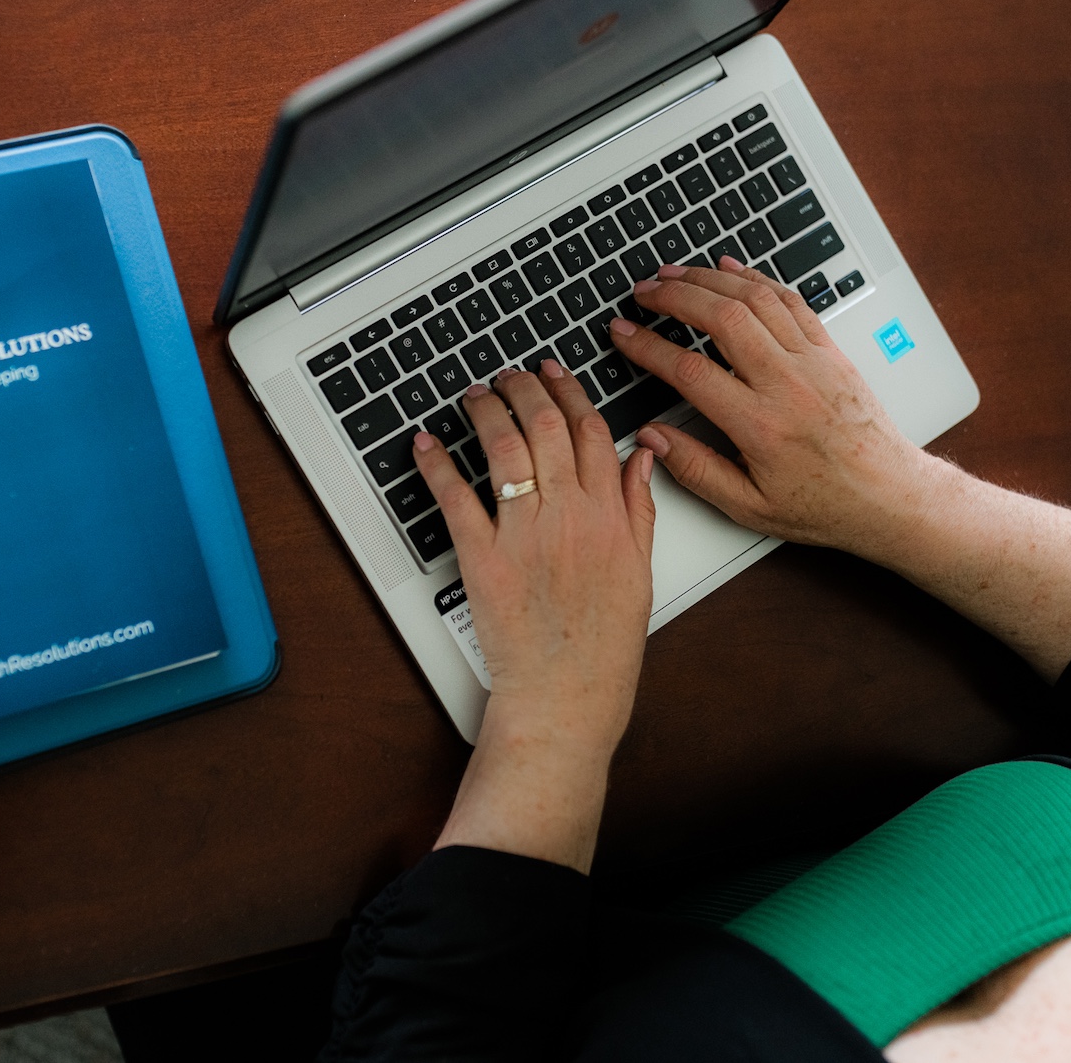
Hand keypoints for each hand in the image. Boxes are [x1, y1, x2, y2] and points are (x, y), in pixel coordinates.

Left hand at [415, 361, 655, 871]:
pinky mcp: (483, 560)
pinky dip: (438, 465)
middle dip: (524, 389)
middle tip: (508, 374)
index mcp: (609, 518)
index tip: (553, 372)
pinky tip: (427, 443)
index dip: (569, 392)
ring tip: (474, 394)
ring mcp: (524, 536)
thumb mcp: (639, 573)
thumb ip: (639, 509)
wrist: (566, 698)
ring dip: (486, 412)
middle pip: (545, 428)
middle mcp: (569, 518)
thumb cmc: (601, 648)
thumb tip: (643, 457)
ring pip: (505, 451)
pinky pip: (457, 499)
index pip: (591, 432)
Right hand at [608, 255, 933, 561]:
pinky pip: (790, 300)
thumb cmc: (823, 504)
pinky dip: (756, 278)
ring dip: (709, 279)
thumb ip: (695, 470)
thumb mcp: (749, 507)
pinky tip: (730, 268)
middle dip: (674, 296)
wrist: (888, 494)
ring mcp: (812, 361)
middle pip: (722, 318)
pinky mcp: (830, 350)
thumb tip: (652, 438)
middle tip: (642, 291)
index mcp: (760, 425)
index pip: (690, 371)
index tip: (622, 333)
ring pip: (755, 300)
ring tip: (674, 273)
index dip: (648, 346)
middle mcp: (787, 384)